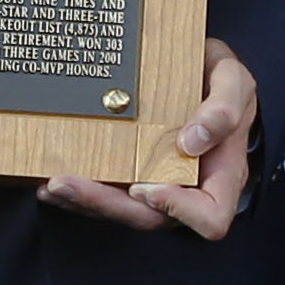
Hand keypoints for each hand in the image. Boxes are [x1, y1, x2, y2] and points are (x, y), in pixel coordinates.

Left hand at [39, 40, 260, 238]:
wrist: (197, 66)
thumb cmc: (220, 80)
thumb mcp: (235, 80)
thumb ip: (225, 108)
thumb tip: (192, 142)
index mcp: (221, 174)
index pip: (210, 218)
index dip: (178, 211)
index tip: (146, 185)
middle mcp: (187, 189)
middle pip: (149, 218)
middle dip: (106, 204)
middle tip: (66, 182)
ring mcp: (157, 184)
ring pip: (121, 210)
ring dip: (84, 201)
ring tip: (52, 182)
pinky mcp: (131, 174)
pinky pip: (107, 193)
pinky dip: (79, 189)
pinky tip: (49, 178)